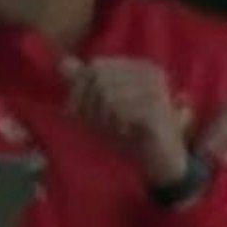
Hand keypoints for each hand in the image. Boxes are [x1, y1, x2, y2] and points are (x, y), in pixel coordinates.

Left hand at [62, 56, 191, 186]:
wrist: (163, 163)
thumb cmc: (132, 135)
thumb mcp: (101, 109)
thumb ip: (84, 85)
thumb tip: (63, 62)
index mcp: (138, 67)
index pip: (95, 67)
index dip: (79, 92)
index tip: (78, 116)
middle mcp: (150, 72)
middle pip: (99, 79)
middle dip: (89, 106)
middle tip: (96, 127)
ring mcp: (156, 89)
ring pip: (107, 94)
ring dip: (102, 118)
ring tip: (113, 131)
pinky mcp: (158, 109)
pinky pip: (120, 110)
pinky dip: (115, 126)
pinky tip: (126, 133)